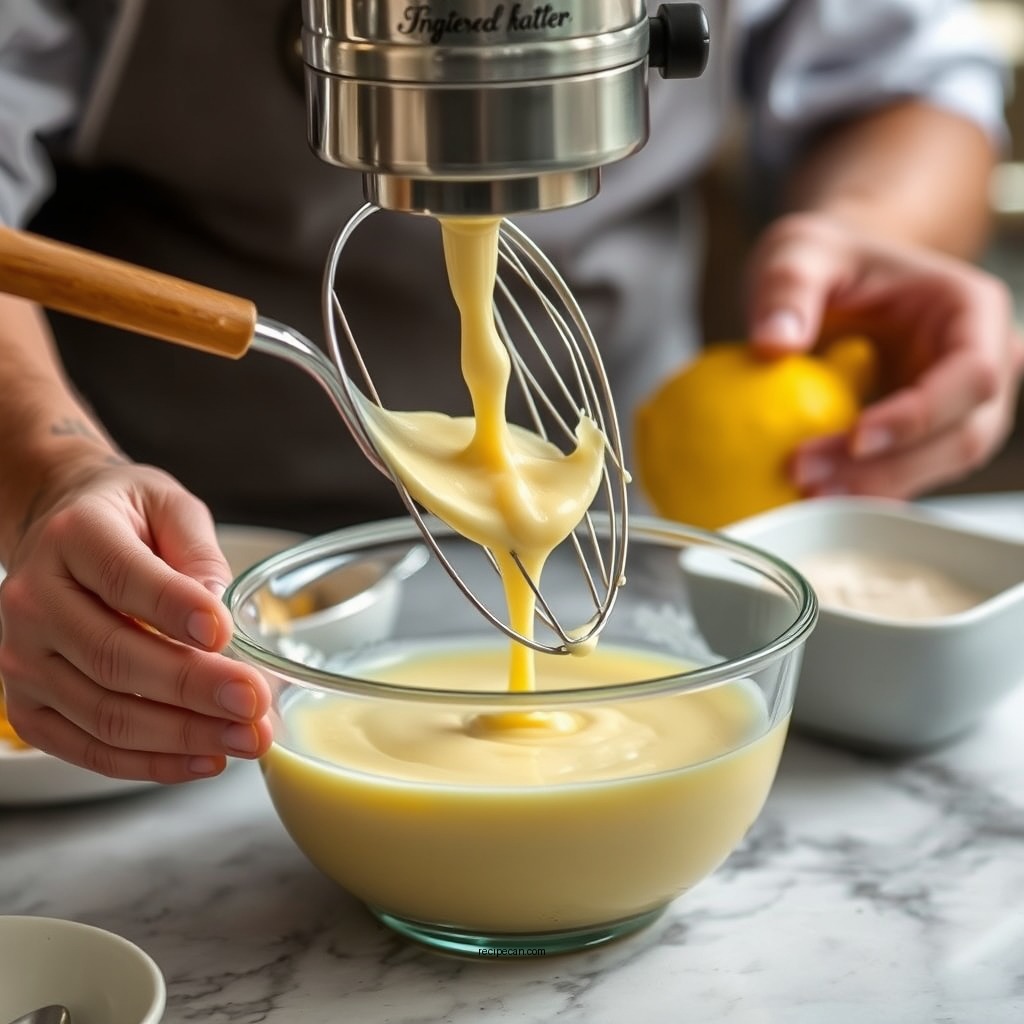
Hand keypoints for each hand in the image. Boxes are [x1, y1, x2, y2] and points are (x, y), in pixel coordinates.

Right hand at [0, 455, 271, 782]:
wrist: (60, 533)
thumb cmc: (126, 520)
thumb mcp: (171, 507)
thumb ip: (198, 553)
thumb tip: (218, 610)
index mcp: (74, 536)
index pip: (122, 578)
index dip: (174, 609)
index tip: (223, 633)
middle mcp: (34, 600)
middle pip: (114, 656)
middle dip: (194, 688)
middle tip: (254, 701)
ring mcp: (23, 658)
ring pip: (104, 712)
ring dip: (183, 734)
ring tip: (247, 738)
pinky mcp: (29, 705)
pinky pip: (88, 747)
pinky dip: (150, 763)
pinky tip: (205, 758)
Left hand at [744, 212, 1023, 497]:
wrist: (828, 284)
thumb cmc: (825, 261)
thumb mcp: (798, 253)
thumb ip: (785, 288)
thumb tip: (773, 343)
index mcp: (972, 312)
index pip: (972, 375)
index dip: (921, 415)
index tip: (857, 437)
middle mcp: (982, 365)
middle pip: (960, 437)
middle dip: (888, 468)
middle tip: (808, 476)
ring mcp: (956, 410)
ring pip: (936, 469)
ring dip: (873, 490)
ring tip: (805, 493)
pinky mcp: (922, 440)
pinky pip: (903, 476)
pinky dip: (861, 492)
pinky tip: (810, 498)